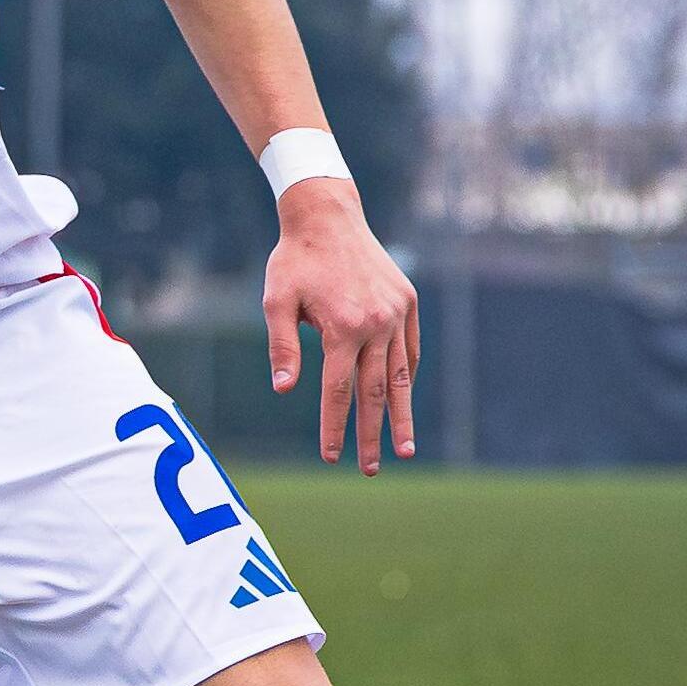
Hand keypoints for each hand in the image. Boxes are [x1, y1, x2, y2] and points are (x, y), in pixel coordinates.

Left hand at [264, 177, 417, 474]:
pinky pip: (410, 349)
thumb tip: (284, 391)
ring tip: (405, 448)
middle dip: (372, 434)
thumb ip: (282, 347)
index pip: (338, 392)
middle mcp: (377, 325)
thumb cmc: (294, 260)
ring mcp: (396, 314)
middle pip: (374, 392)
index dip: (334, 427)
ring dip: (401, 414)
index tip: (331, 456)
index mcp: (344, 328)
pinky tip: (403, 399)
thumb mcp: (276, 301)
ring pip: (400, 375)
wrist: (327, 216)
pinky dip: (407, 376)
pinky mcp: (407, 302)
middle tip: (373, 469)